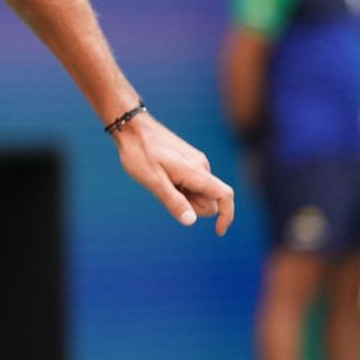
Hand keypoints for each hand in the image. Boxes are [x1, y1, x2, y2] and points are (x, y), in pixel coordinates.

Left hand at [113, 113, 234, 235]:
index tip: (218, 232)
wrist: (133, 127)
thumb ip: (173, 201)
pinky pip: (192, 183)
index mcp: (196, 171)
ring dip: (185, 197)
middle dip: (193, 206)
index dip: (227, 215)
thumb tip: (191, 221)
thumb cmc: (140, 153)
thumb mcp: (153, 181)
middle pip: (210, 200)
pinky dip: (181, 188)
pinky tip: (163, 177)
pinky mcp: (189, 161)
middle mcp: (201, 166)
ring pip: (199, 192)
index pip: (225, 195)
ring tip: (161, 182)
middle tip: (166, 193)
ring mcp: (196, 162)